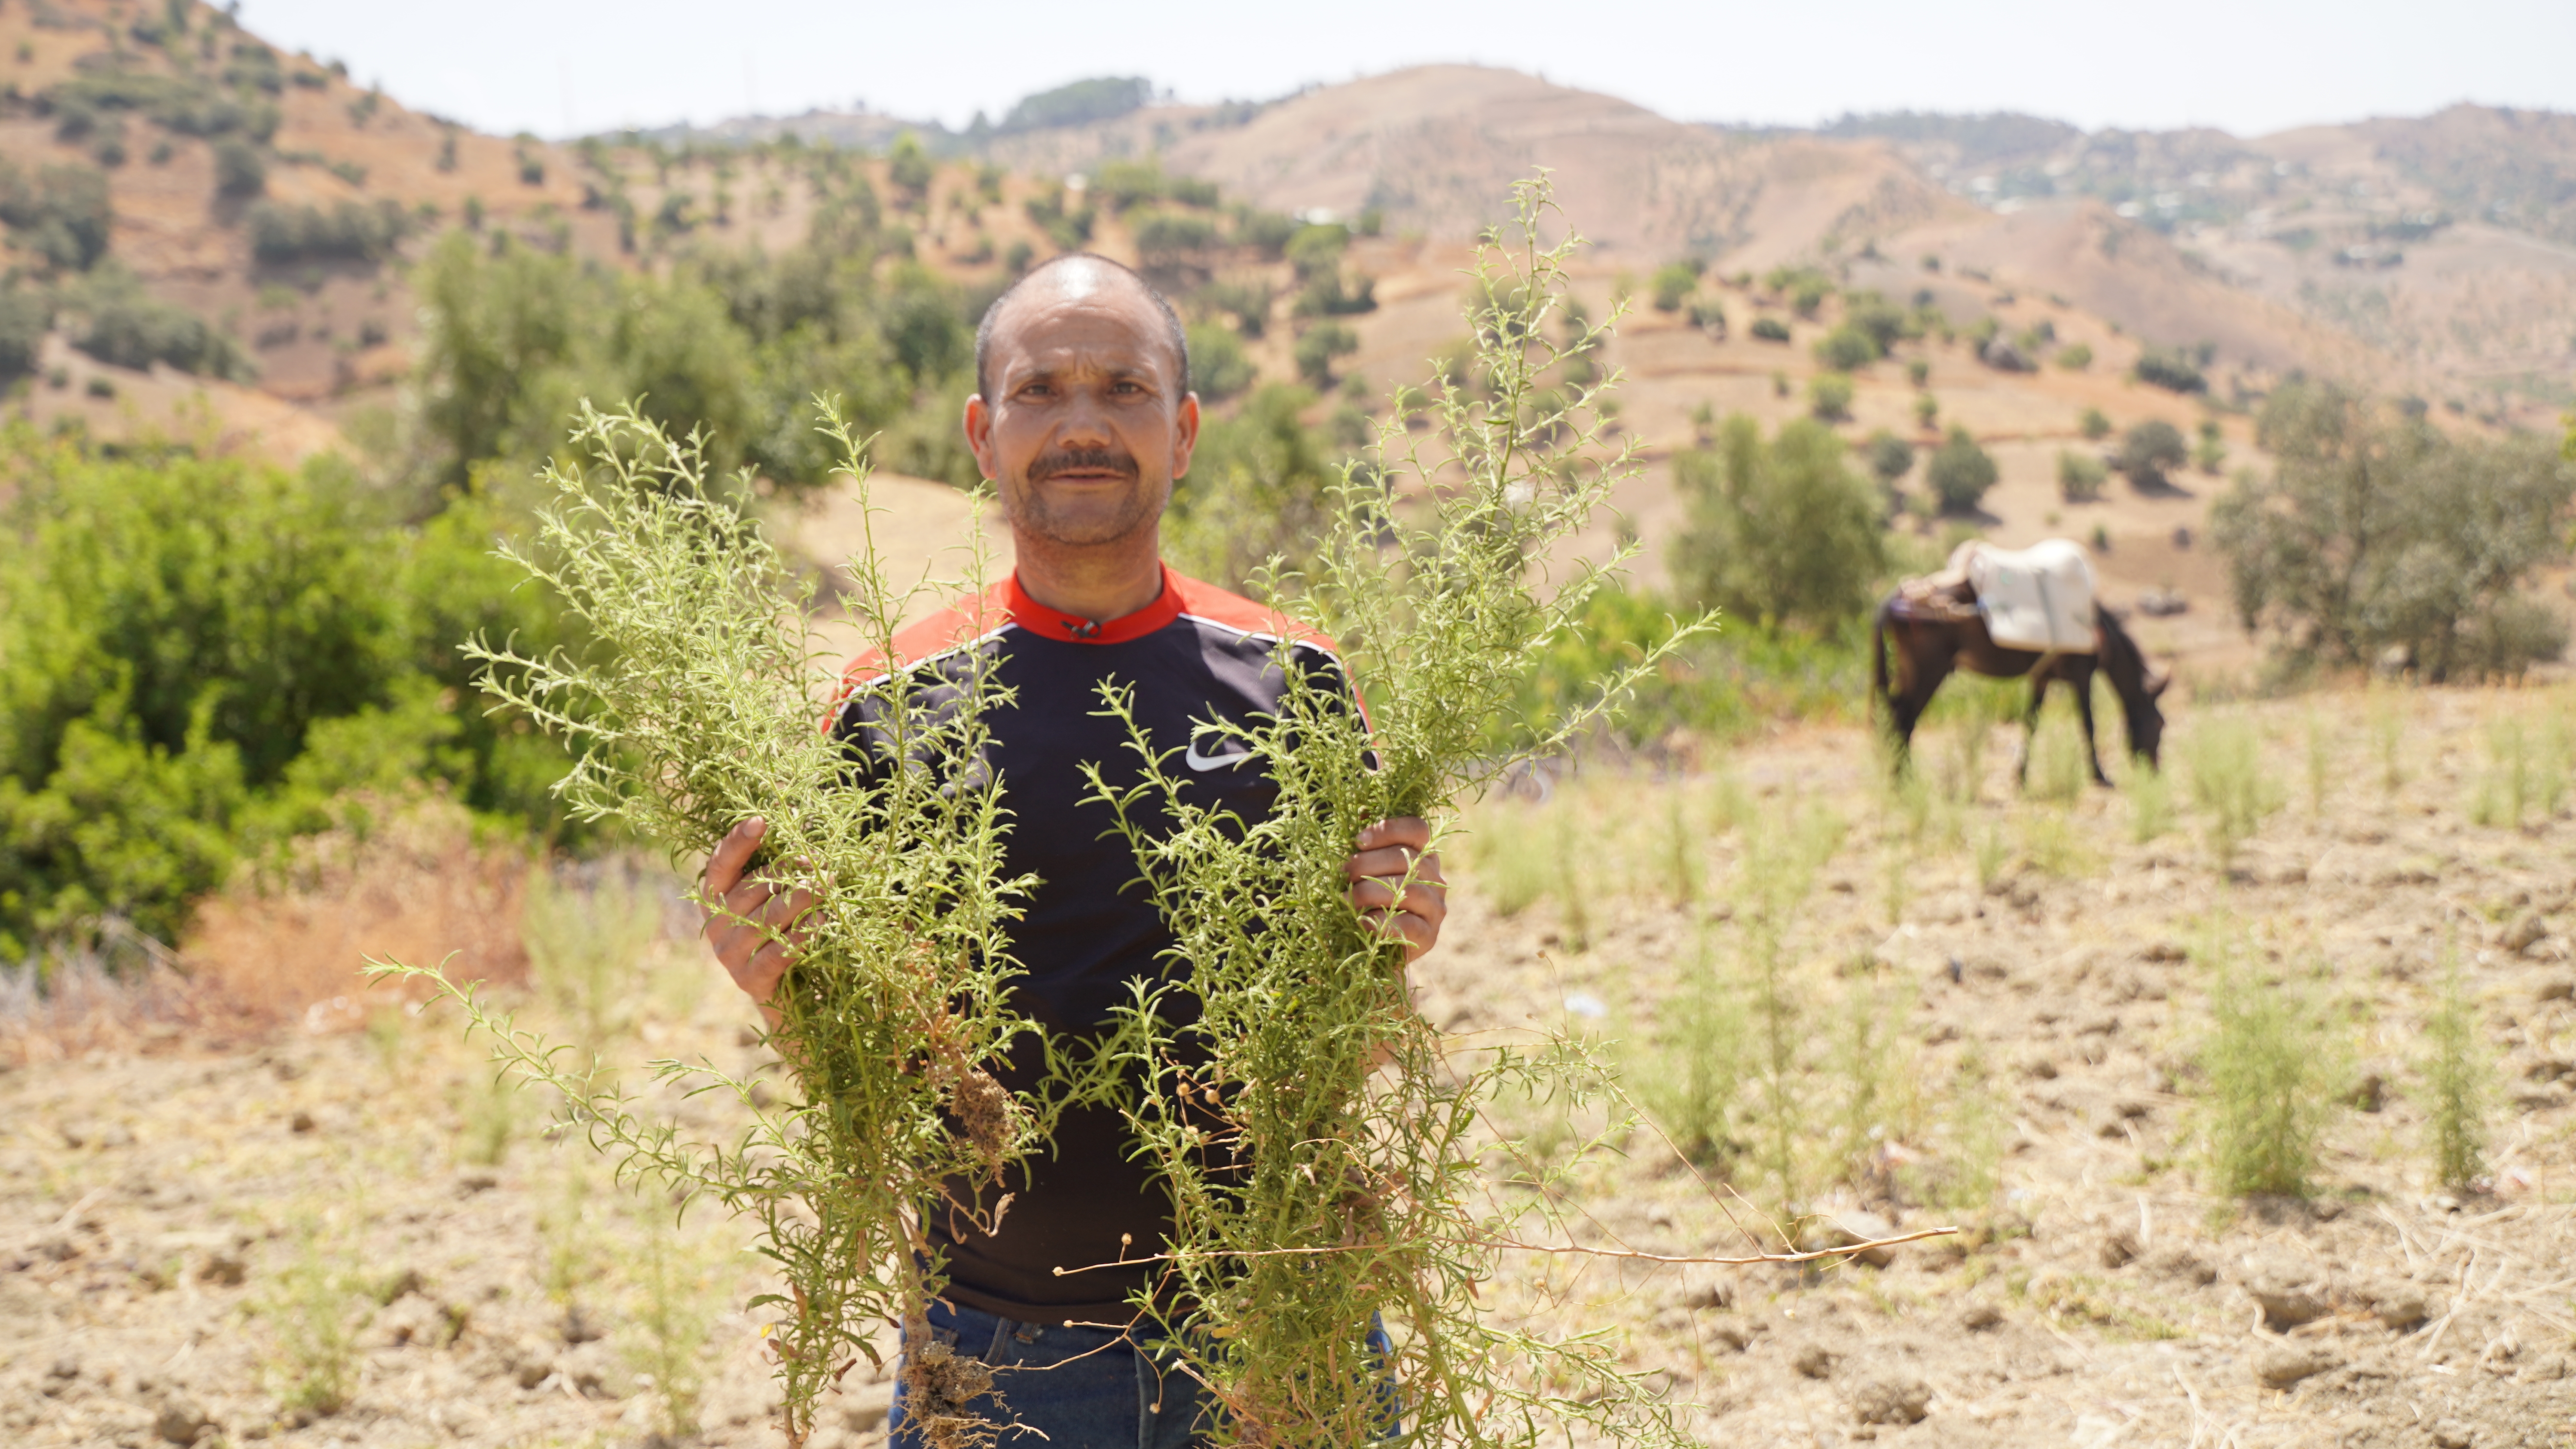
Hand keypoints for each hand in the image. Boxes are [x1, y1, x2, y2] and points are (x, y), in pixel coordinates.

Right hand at [701, 818, 815, 1024]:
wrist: (786, 995)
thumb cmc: (780, 931)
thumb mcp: (773, 895)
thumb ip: (780, 862)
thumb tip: (802, 815)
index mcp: (714, 897)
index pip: (720, 864)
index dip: (738, 841)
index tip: (761, 820)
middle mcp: (715, 924)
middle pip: (751, 890)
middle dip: (787, 872)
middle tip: (819, 863)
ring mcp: (728, 954)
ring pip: (766, 919)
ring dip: (800, 899)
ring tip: (826, 886)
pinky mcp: (748, 980)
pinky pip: (777, 952)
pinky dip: (802, 934)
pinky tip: (823, 919)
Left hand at [1345, 817, 1446, 964]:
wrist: (1371, 949)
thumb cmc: (1365, 901)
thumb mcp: (1364, 869)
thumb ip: (1366, 843)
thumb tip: (1359, 808)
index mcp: (1423, 854)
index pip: (1417, 829)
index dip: (1388, 829)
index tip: (1358, 840)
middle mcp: (1435, 878)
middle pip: (1407, 858)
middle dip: (1368, 863)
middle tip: (1342, 873)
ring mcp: (1435, 908)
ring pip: (1408, 889)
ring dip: (1370, 891)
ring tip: (1345, 898)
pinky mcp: (1429, 936)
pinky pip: (1408, 924)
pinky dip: (1381, 922)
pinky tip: (1362, 921)